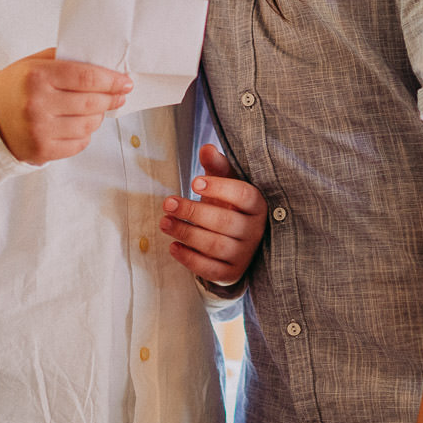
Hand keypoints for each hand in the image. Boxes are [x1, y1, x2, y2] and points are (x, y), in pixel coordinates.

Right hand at [0, 48, 131, 163]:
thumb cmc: (13, 88)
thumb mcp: (33, 64)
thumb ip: (64, 60)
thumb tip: (102, 64)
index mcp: (37, 77)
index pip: (86, 77)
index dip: (111, 80)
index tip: (125, 82)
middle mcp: (38, 104)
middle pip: (92, 102)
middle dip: (111, 98)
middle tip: (119, 95)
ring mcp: (40, 130)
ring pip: (89, 124)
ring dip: (99, 116)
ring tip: (96, 109)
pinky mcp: (42, 150)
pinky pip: (79, 143)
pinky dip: (85, 134)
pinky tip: (79, 125)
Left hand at [159, 144, 267, 285]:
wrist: (234, 241)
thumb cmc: (228, 205)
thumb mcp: (225, 183)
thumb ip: (217, 166)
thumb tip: (206, 148)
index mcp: (258, 205)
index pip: (244, 195)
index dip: (219, 188)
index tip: (194, 182)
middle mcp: (255, 231)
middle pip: (225, 222)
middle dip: (193, 211)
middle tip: (168, 203)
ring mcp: (245, 254)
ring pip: (215, 246)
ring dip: (186, 233)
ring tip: (164, 222)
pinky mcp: (232, 273)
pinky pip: (210, 269)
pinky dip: (189, 259)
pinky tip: (173, 246)